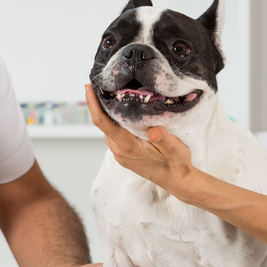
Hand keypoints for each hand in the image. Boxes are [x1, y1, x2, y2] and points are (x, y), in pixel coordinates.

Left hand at [84, 85, 196, 199]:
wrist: (177, 182)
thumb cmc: (176, 164)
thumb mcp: (175, 149)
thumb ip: (163, 138)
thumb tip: (153, 130)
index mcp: (127, 146)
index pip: (102, 122)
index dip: (93, 104)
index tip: (88, 88)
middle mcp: (120, 151)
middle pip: (102, 124)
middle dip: (99, 105)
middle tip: (102, 85)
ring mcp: (121, 154)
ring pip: (108, 130)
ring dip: (107, 115)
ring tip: (112, 96)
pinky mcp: (124, 156)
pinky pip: (114, 136)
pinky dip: (114, 124)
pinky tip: (122, 115)